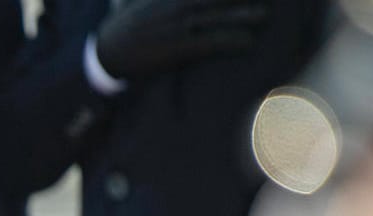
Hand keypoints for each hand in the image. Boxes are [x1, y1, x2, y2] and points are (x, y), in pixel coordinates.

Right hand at [95, 0, 268, 81]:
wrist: (107, 53)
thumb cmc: (129, 26)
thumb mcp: (145, 3)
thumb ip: (163, 0)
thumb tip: (176, 5)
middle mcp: (175, 5)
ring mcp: (176, 26)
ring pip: (217, 17)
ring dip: (243, 15)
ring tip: (264, 16)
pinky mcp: (176, 48)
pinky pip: (209, 42)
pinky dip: (229, 41)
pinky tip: (247, 42)